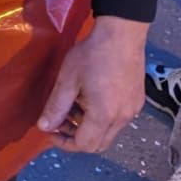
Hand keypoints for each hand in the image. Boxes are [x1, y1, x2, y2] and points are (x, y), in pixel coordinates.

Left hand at [36, 15, 149, 152]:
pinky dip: (101, 119)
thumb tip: (44, 127)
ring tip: (72, 107)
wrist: (122, 35)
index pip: (84, 145)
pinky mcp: (137, 102)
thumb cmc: (92, 55)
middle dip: (75, 137)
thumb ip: (56, 106)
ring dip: (88, 128)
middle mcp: (122, 118)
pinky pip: (117, 121)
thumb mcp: (68, 80)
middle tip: (59, 122)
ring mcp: (132, 111)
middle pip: (98, 144)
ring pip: (108, 133)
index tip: (50, 132)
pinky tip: (89, 100)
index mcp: (104, 115)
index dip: (64, 143)